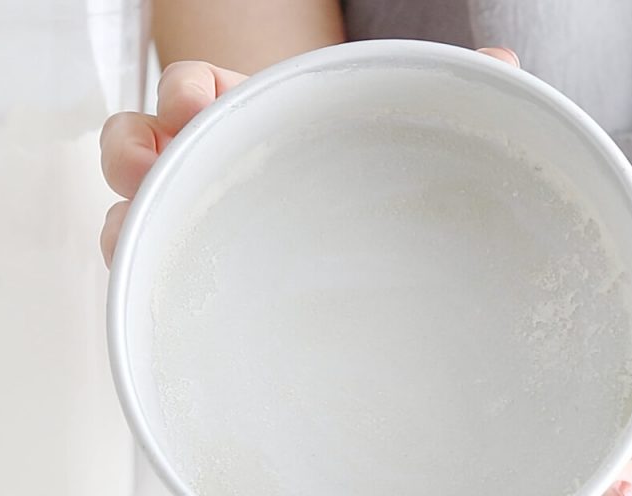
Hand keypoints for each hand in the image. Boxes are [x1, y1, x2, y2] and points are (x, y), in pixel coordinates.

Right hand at [97, 48, 520, 265]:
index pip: (200, 96)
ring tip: (142, 231)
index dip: (188, 92)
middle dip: (139, 144)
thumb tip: (506, 66)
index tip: (202, 96)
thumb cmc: (376, 198)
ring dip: (125, 214)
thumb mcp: (406, 142)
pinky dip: (136, 277)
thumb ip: (445, 99)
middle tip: (167, 152)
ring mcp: (194, 236)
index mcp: (254, 127)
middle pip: (143, 150)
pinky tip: (156, 291)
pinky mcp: (191, 292)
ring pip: (130, 215)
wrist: (369, 293)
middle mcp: (213, 177)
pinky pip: (144, 281)